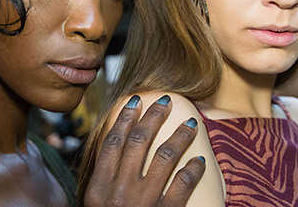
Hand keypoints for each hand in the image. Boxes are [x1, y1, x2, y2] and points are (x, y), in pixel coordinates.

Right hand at [84, 95, 205, 206]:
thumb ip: (102, 181)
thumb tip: (113, 149)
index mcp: (98, 188)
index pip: (112, 142)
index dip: (124, 119)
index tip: (136, 102)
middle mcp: (118, 192)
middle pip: (138, 142)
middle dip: (153, 117)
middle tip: (165, 101)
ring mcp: (142, 203)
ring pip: (163, 157)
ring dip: (179, 137)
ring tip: (190, 124)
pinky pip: (182, 187)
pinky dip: (192, 171)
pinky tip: (199, 161)